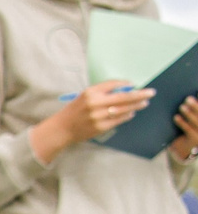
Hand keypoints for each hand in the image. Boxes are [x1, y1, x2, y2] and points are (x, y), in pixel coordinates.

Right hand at [31, 79, 150, 161]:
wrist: (62, 128)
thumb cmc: (75, 110)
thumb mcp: (85, 96)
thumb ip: (102, 92)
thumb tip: (125, 89)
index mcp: (90, 92)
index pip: (113, 85)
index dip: (125, 84)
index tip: (134, 84)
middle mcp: (95, 103)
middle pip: (123, 97)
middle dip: (139, 95)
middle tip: (151, 92)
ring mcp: (99, 116)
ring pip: (124, 109)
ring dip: (136, 105)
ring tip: (145, 102)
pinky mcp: (102, 127)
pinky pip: (119, 120)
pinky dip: (128, 115)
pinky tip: (132, 113)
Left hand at [173, 95, 197, 162]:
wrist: (183, 151)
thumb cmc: (187, 131)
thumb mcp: (191, 122)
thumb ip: (192, 113)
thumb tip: (189, 98)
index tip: (196, 93)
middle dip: (195, 106)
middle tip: (187, 99)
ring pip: (196, 122)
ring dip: (189, 113)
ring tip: (182, 106)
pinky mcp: (194, 140)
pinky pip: (188, 130)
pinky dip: (182, 122)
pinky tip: (176, 117)